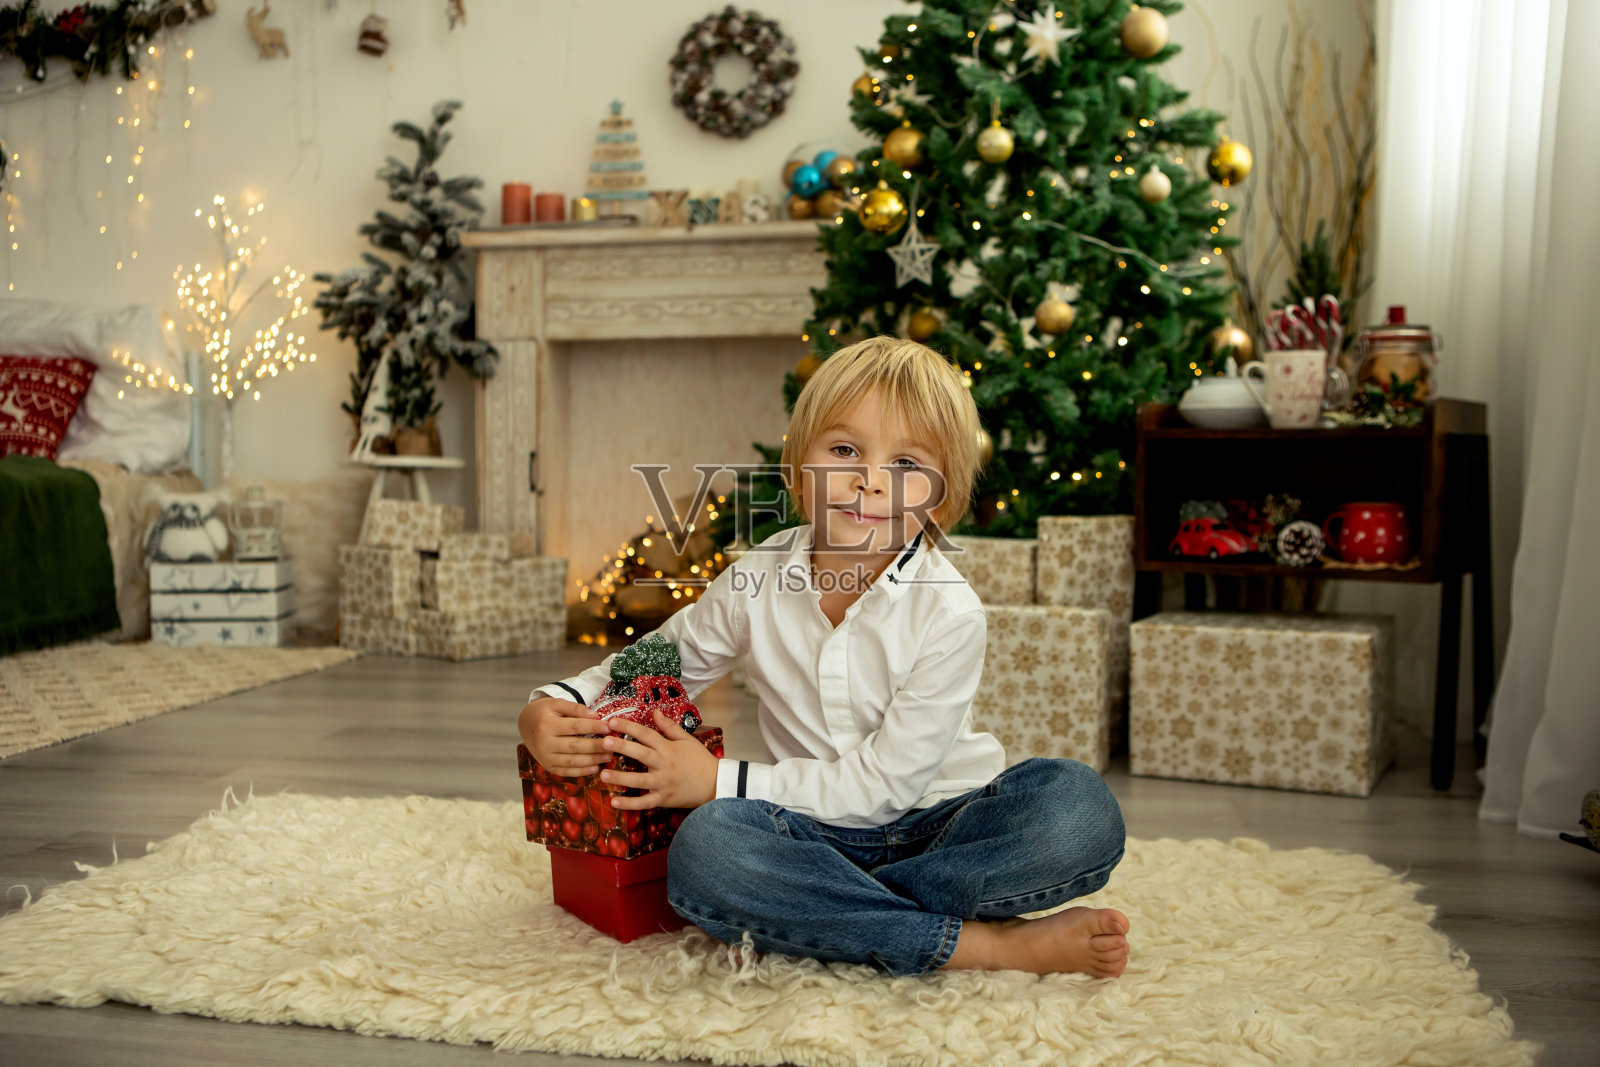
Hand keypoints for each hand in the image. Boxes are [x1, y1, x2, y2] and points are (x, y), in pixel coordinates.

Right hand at [517, 696, 607, 777]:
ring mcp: (545, 757)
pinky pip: (566, 771)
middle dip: (596, 746)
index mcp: (547, 724)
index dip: (593, 727)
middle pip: (575, 746)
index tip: (609, 727)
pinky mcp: (547, 766)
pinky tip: (595, 768)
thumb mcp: (557, 704)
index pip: (574, 726)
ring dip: (592, 760)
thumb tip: (595, 716)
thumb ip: (576, 708)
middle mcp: (544, 743)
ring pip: (572, 761)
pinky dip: (582, 771)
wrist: (525, 724)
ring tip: (608, 756)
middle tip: (614, 745)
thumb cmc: (545, 712)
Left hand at [600, 708, 718, 810]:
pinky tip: (614, 802)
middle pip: (640, 754)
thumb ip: (669, 727)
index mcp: (668, 748)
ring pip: (639, 780)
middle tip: (603, 742)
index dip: (628, 727)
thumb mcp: (687, 740)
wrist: (716, 784)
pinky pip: (645, 802)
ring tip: (603, 774)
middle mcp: (664, 764)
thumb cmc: (701, 760)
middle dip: (621, 747)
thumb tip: (654, 711)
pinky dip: (630, 804)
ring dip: (621, 777)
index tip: (612, 721)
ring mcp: (663, 783)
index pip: (646, 734)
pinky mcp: (663, 799)